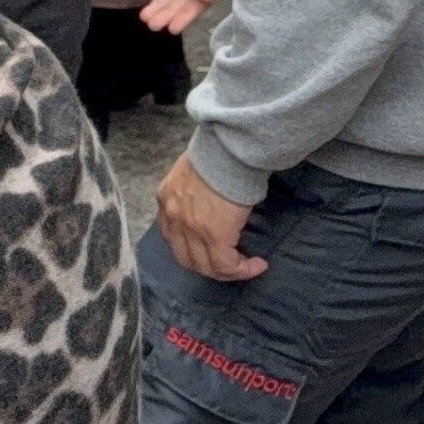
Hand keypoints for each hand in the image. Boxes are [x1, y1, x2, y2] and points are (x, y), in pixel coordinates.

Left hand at [156, 155, 268, 281]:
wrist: (227, 151)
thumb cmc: (216, 155)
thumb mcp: (192, 173)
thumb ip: (193, 191)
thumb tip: (209, 202)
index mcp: (165, 198)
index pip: (171, 236)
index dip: (191, 249)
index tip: (211, 250)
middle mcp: (172, 217)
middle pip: (185, 258)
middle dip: (206, 267)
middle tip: (228, 266)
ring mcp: (191, 229)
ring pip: (205, 267)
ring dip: (225, 272)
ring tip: (245, 267)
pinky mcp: (214, 236)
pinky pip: (226, 265)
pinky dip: (242, 270)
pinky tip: (258, 265)